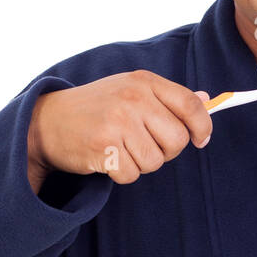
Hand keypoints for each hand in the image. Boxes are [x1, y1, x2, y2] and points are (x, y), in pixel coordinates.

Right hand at [27, 70, 212, 184]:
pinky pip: (132, 174)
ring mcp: (117, 122)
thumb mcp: (130, 90)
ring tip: (120, 149)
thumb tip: (207, 100)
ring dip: (140, 164)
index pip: (190, 105)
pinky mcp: (103, 147)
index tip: (201, 140)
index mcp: (144, 81)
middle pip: (177, 140)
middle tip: (145, 145)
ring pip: (155, 161)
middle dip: (166, 151)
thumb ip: (168, 98)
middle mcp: (133, 98)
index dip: (202, 127)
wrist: (48, 121)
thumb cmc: (96, 108)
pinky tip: (107, 158)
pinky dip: (122, 174)